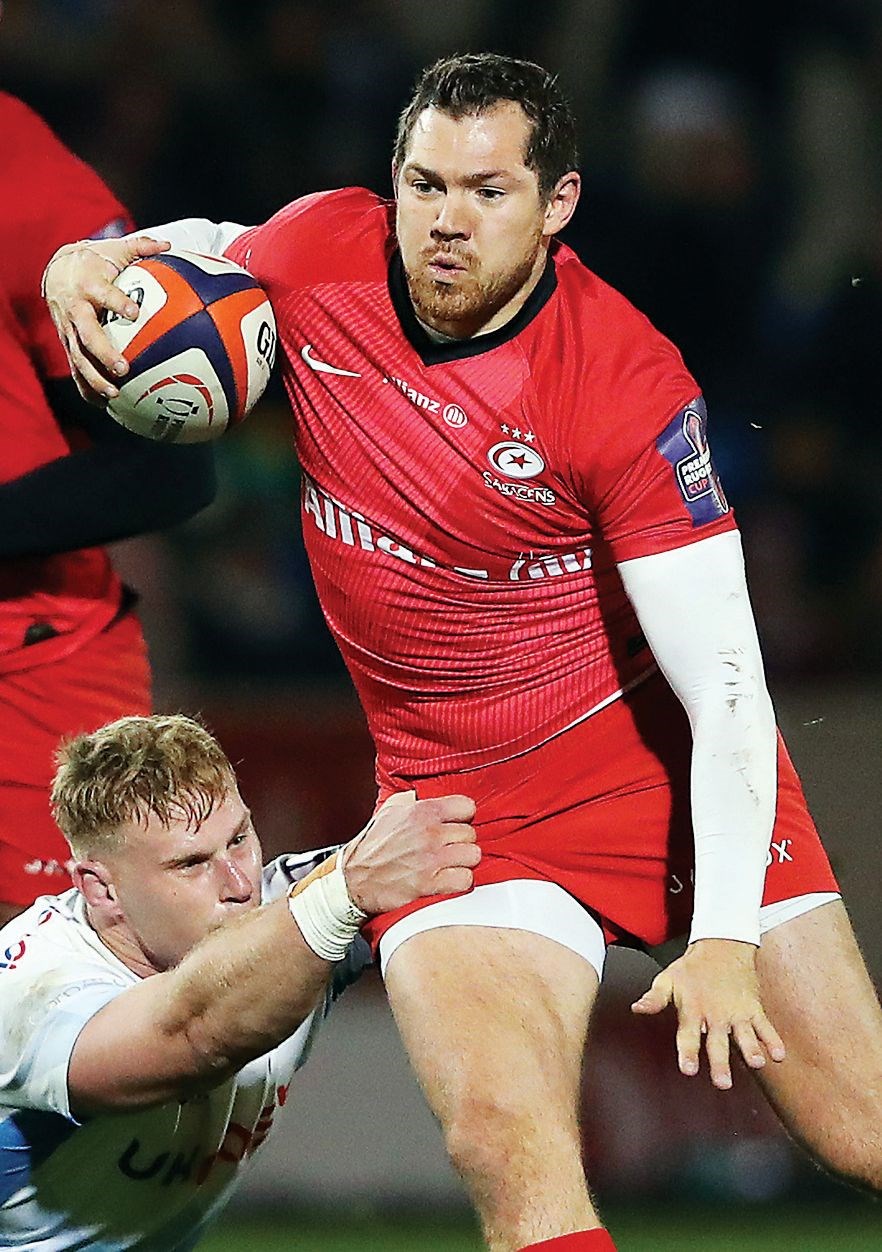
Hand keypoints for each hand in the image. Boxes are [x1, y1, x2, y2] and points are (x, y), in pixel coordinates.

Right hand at [43, 235, 170, 403]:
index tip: (133, 312)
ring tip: (114, 395)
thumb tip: (169, 245)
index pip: (103, 294)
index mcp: (89, 285)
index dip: (116, 302)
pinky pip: (76, 369)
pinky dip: (87, 388)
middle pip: (87, 335)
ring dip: (94, 378)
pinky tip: (104, 406)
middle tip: (124, 368)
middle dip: (104, 353)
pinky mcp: (68, 343)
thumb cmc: (96, 261)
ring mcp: (69, 330)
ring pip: (78, 357)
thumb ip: (142, 247)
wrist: (59, 270)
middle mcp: (76, 309)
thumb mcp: (115, 250)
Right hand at [342, 791, 478, 914]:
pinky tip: (449, 878)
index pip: (466, 806)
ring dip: (463, 861)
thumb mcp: (389, 809)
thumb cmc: (371, 845)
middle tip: (448, 847)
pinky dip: (460, 880)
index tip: (456, 824)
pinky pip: (466, 879)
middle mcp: (429, 833)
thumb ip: (413, 798)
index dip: (462, 817)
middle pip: (471, 833)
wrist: (354, 879)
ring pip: (473, 855)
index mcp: (422, 811)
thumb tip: (427, 792)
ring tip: (451, 863)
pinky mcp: (430, 884)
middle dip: (461, 841)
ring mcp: (431, 859)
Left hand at [631, 938, 785, 1089]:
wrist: (722, 945)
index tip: (688, 1069)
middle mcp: (715, 1015)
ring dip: (751, 1049)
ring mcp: (737, 1013)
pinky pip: (765, 1026)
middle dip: (720, 1062)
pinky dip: (773, 1040)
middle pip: (718, 1043)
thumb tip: (636, 1009)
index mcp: (693, 1010)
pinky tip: (779, 1055)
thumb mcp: (667, 980)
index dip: (687, 1052)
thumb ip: (654, 998)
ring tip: (757, 1063)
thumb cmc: (692, 968)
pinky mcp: (754, 1009)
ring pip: (745, 1035)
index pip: (688, 1035)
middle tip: (723, 1082)